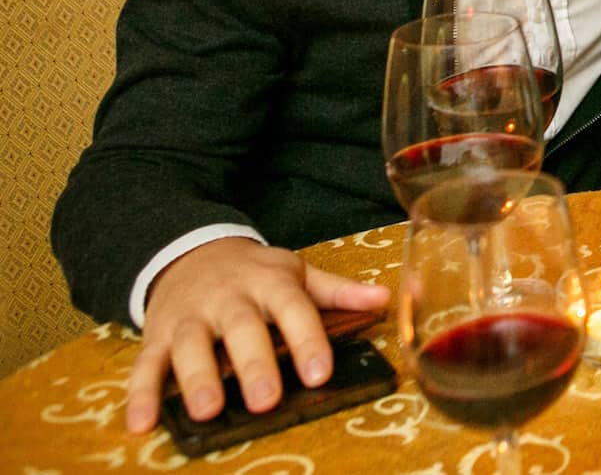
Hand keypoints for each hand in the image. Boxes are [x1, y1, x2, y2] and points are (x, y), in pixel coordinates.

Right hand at [124, 237, 389, 433]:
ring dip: (197, 378)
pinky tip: (142, 424)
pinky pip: (145, 364)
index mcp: (270, 282)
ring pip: (190, 346)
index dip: (307, 340)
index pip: (294, 308)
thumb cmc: (254, 273)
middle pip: (241, 329)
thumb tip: (386, 298)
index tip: (320, 373)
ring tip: (207, 411)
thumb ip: (338, 291)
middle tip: (266, 400)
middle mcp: (228, 298)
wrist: (191, 249)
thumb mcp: (296, 273)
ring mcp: (189, 316)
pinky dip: (141, 394)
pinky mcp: (157, 335)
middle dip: (253, 364)